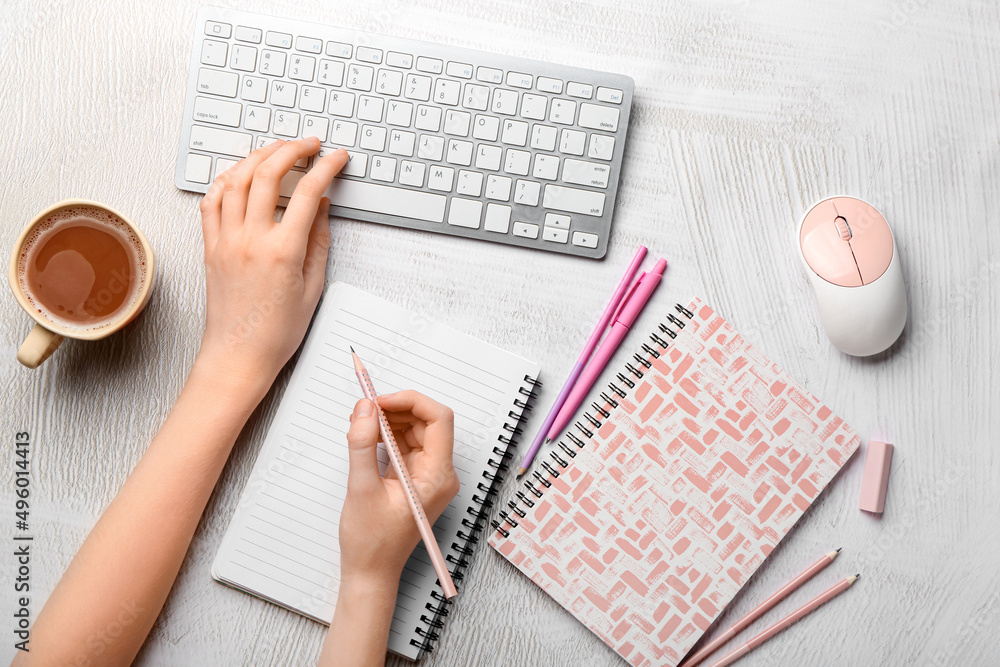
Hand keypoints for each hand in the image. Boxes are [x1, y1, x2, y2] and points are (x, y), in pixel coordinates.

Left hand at [196, 138, 348, 393]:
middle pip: (268, 173)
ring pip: (237, 179)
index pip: (308, 192)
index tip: (337, 157)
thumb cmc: (276, 332)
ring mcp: (226, 240)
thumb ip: (319, 241)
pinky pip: (212, 200)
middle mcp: (251, 240)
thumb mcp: (313, 286)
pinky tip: (240, 174)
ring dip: (258, 156)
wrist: (238, 355)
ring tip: (277, 150)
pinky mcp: (211, 246)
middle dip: (291, 149)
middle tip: (308, 144)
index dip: (326, 167)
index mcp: (282, 251)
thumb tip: (323, 207)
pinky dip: (226, 179)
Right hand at [339, 391, 460, 588]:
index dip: (411, 401)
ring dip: (389, 421)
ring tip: (360, 423)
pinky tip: (366, 438)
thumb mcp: (361, 489)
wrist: (371, 573)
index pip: (439, 419)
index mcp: (438, 476)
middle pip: (427, 422)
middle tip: (365, 408)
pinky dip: (387, 436)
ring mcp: (428, 477)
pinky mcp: (415, 479)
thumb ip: (362, 444)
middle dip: (396, 409)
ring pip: (415, 431)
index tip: (381, 400)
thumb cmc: (372, 543)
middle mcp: (440, 474)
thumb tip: (365, 409)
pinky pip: (406, 446)